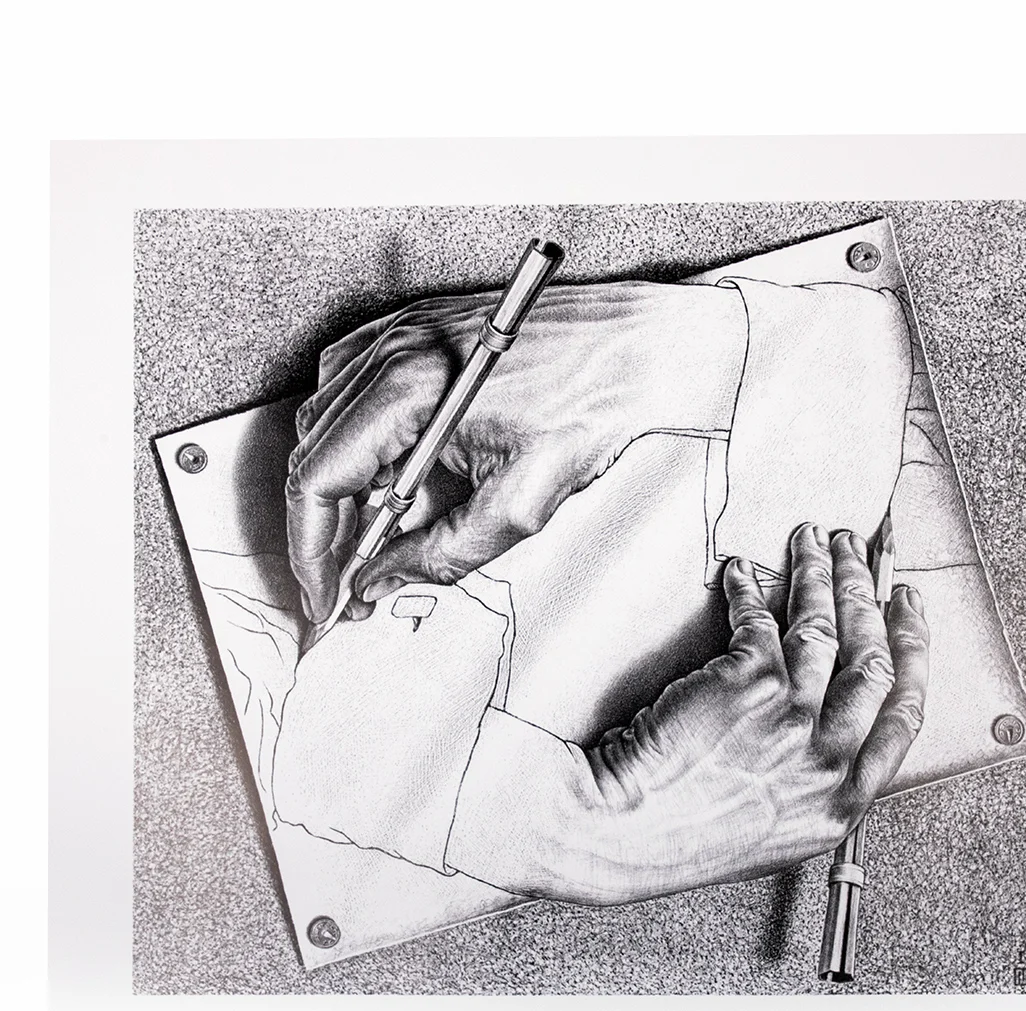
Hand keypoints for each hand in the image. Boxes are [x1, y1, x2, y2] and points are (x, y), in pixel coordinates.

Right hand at [286, 281, 744, 621]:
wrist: (643, 346)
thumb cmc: (596, 405)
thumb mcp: (523, 504)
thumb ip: (443, 553)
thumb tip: (386, 579)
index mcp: (409, 390)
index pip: (317, 480)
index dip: (311, 550)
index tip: (325, 596)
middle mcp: (391, 351)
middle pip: (311, 452)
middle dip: (322, 527)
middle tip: (348, 580)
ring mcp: (399, 332)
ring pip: (323, 422)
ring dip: (337, 485)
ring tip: (375, 534)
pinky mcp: (415, 328)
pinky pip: (350, 388)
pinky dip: (354, 439)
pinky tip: (389, 473)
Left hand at [501, 525, 929, 904]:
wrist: (622, 834)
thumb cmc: (679, 835)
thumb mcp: (772, 830)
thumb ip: (810, 782)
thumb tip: (823, 724)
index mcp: (841, 804)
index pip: (903, 715)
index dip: (913, 652)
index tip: (908, 613)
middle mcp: (829, 761)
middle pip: (873, 661)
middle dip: (869, 595)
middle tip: (860, 554)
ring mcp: (794, 720)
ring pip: (825, 629)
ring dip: (821, 574)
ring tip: (812, 539)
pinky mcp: (749, 684)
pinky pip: (759, 619)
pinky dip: (749, 589)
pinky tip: (741, 572)